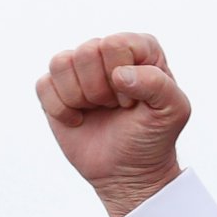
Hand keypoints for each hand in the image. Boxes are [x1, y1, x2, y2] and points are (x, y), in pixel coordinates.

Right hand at [35, 32, 190, 216]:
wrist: (128, 172)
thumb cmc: (153, 138)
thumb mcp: (174, 111)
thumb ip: (159, 85)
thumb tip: (119, 74)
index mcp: (139, 48)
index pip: (114, 44)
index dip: (121, 77)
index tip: (132, 101)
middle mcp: (107, 51)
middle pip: (86, 52)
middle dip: (100, 90)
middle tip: (114, 108)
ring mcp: (79, 69)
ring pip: (60, 63)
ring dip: (79, 98)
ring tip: (97, 110)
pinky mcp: (55, 89)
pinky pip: (43, 85)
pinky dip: (60, 110)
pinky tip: (78, 120)